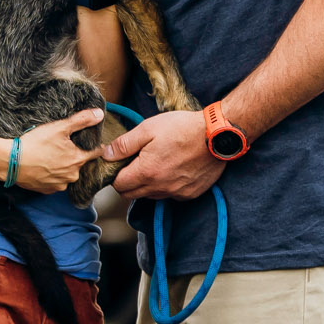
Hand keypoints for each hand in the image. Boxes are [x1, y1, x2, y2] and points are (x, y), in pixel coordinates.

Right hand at [14, 108, 104, 192]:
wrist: (12, 161)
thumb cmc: (36, 143)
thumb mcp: (60, 127)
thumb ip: (82, 120)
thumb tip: (100, 114)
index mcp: (78, 160)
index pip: (96, 153)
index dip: (96, 146)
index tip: (95, 144)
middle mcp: (72, 176)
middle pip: (79, 163)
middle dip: (73, 155)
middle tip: (61, 146)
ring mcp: (59, 185)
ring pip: (66, 174)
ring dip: (62, 167)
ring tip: (50, 156)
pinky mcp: (46, 190)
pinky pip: (54, 182)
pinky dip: (51, 175)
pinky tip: (43, 166)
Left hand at [102, 109, 224, 201]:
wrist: (217, 135)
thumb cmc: (182, 128)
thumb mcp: (148, 128)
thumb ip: (124, 144)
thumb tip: (106, 155)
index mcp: (146, 172)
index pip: (118, 186)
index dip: (115, 174)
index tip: (122, 163)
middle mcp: (160, 188)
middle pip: (131, 195)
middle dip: (127, 182)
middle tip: (135, 163)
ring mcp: (176, 193)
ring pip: (150, 196)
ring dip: (146, 184)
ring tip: (155, 163)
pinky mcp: (189, 194)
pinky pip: (169, 195)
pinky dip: (165, 186)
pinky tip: (172, 168)